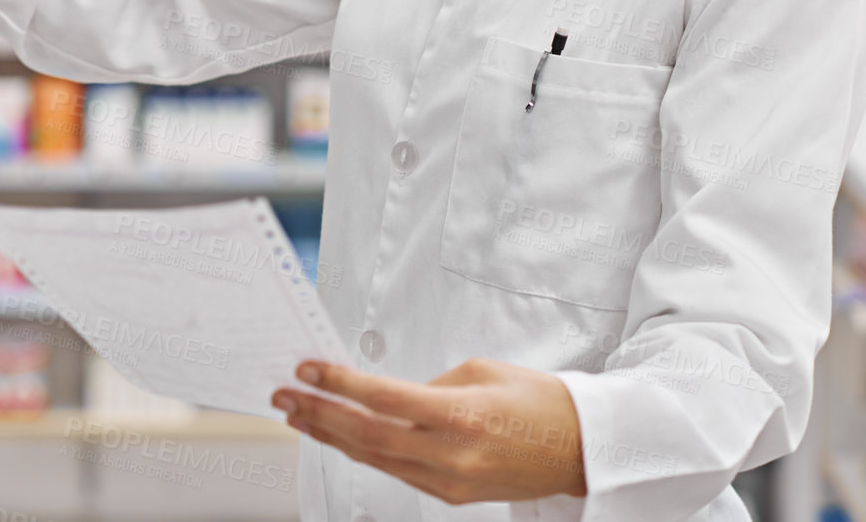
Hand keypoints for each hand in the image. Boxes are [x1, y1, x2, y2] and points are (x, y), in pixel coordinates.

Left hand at [272, 358, 585, 505]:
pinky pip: (396, 472)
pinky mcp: (450, 495)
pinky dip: (363, 453)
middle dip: (320, 414)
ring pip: (375, 460)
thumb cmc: (538, 402)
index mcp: (462, 415)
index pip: (385, 400)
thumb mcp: (481, 372)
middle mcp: (452, 454)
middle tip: (285, 395)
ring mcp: (449, 481)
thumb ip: (429, 384)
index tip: (308, 369)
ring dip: (332, 436)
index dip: (340, 385)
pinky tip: (340, 436)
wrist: (580, 449)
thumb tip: (386, 395)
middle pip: (368, 437)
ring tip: (299, 415)